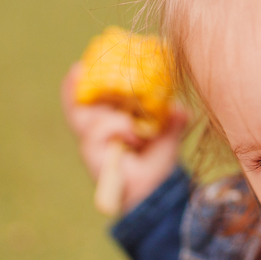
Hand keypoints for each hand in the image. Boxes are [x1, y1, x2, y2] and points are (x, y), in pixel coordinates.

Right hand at [60, 62, 186, 214]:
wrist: (153, 192)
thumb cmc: (155, 164)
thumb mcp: (167, 137)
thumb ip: (172, 120)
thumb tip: (181, 108)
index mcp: (109, 123)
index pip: (87, 99)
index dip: (79, 84)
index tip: (79, 66)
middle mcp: (95, 132)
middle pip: (79, 104)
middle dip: (80, 88)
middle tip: (81, 70)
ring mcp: (92, 144)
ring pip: (89, 116)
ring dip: (112, 113)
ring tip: (134, 123)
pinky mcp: (92, 155)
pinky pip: (97, 131)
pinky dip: (116, 126)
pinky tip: (134, 135)